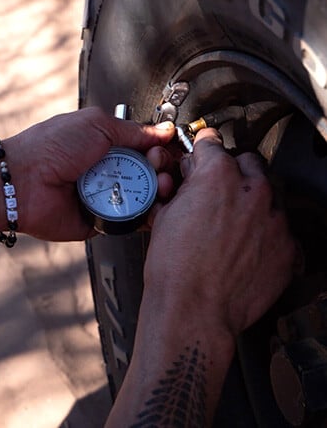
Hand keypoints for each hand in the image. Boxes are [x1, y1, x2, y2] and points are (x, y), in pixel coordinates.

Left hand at [5, 106, 174, 240]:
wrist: (22, 181)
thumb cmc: (49, 147)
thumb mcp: (95, 124)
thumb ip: (132, 130)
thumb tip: (161, 131)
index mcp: (105, 145)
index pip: (145, 148)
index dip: (160, 149)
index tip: (167, 149)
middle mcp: (106, 171)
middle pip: (151, 174)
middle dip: (163, 170)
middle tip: (159, 168)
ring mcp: (105, 197)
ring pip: (146, 199)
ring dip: (159, 192)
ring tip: (160, 187)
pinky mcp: (101, 222)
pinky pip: (131, 222)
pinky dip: (145, 217)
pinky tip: (153, 208)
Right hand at [145, 128, 295, 338]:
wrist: (194, 310)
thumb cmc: (175, 269)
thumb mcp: (164, 216)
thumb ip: (183, 189)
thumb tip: (188, 182)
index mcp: (217, 177)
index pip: (212, 144)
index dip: (201, 151)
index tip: (202, 154)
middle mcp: (252, 191)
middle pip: (247, 162)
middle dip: (231, 173)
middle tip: (215, 192)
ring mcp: (274, 219)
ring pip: (267, 195)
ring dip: (250, 202)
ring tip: (229, 225)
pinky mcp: (288, 246)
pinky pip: (278, 229)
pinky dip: (263, 234)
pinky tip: (242, 248)